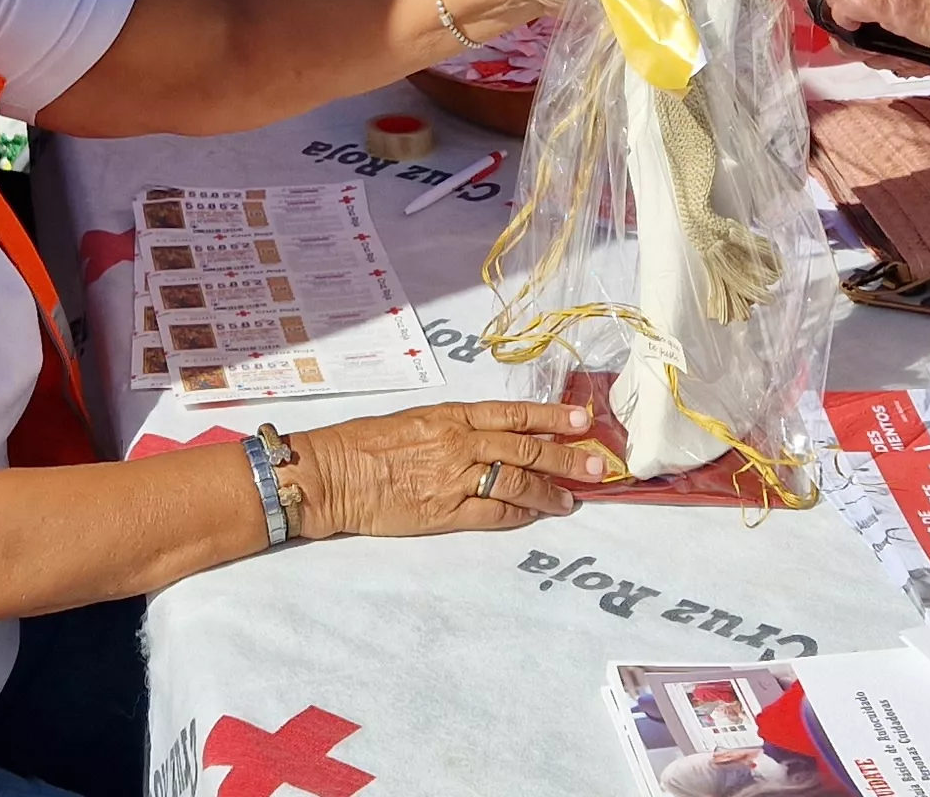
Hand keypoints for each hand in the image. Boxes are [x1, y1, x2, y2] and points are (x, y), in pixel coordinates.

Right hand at [286, 400, 611, 535]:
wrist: (331, 474)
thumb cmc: (363, 443)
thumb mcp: (413, 419)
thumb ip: (453, 427)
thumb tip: (489, 435)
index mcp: (452, 416)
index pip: (514, 414)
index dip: (552, 417)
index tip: (582, 421)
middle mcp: (459, 443)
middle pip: (526, 449)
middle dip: (566, 458)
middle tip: (597, 466)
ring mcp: (454, 479)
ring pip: (517, 483)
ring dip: (550, 492)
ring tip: (572, 499)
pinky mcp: (444, 513)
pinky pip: (493, 512)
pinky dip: (518, 514)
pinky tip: (535, 515)